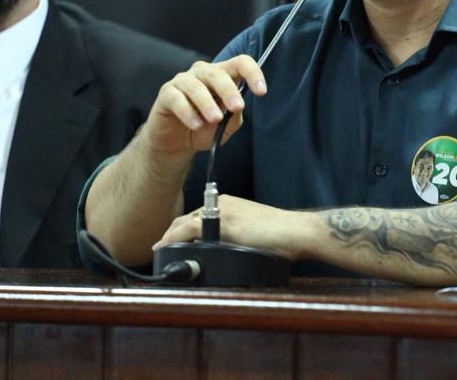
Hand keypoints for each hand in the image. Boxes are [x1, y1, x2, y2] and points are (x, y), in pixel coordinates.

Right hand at [141, 56, 266, 157]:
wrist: (176, 143)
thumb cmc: (204, 128)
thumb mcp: (226, 125)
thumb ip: (234, 115)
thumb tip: (238, 106)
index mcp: (223, 76)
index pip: (240, 63)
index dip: (253, 73)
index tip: (261, 91)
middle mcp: (203, 73)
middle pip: (217, 73)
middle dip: (229, 90)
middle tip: (237, 107)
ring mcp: (183, 81)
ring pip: (196, 86)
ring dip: (207, 103)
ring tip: (215, 119)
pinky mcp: (166, 94)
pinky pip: (177, 99)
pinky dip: (187, 112)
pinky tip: (196, 124)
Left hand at [152, 195, 309, 260]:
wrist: (297, 231)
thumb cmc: (283, 236)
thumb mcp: (253, 232)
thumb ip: (236, 237)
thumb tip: (225, 253)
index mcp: (230, 204)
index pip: (197, 215)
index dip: (181, 230)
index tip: (171, 241)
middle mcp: (224, 203)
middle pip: (186, 217)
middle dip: (171, 233)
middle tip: (159, 248)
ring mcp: (223, 211)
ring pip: (184, 222)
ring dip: (169, 237)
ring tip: (159, 251)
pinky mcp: (224, 223)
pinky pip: (189, 229)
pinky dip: (174, 239)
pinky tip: (166, 247)